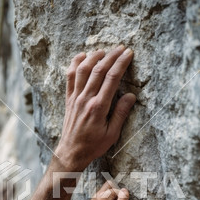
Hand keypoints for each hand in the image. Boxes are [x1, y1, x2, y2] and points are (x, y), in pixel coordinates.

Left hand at [55, 46, 135, 170]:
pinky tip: (82, 56)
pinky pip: (70, 77)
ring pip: (83, 70)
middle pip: (98, 70)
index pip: (112, 78)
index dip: (121, 63)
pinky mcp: (69, 99)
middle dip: (111, 56)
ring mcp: (75, 98)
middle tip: (121, 47)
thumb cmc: (93, 145)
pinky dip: (75, 64)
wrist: (72, 152)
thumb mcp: (112, 134)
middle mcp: (86, 99)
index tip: (129, 53)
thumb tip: (131, 96)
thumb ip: (121, 113)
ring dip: (93, 56)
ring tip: (104, 50)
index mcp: (99, 107)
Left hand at [87, 181, 128, 199]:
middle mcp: (97, 195)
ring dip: (111, 197)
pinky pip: (103, 196)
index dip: (120, 197)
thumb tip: (124, 189)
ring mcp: (94, 198)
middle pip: (109, 186)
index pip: (116, 189)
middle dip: (115, 193)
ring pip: (106, 191)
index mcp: (103, 196)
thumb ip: (123, 198)